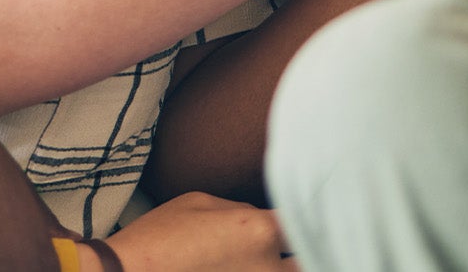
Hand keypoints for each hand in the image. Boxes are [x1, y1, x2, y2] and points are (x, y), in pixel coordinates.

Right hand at [100, 193, 295, 271]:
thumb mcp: (199, 202)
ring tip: (272, 258)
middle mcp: (265, 266)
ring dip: (283, 267)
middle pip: (309, 259)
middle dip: (302, 251)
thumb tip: (261, 218)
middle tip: (295, 243)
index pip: (304, 218)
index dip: (309, 213)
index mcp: (257, 229)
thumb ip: (241, 208)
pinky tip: (242, 269)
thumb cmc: (159, 239)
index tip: (309, 212)